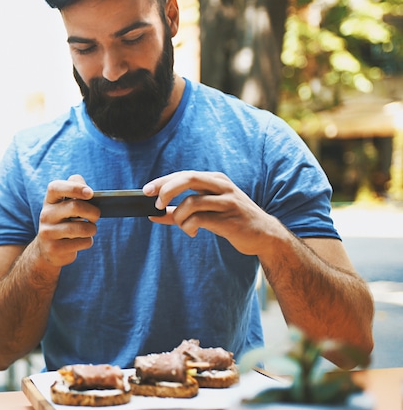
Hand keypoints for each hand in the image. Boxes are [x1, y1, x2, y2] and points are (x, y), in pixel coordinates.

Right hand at [34, 175, 98, 266]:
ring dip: (92, 229)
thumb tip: (88, 191)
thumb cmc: (63, 221)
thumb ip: (75, 191)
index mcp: (49, 201)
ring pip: (82, 228)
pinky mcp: (54, 248)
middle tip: (96, 216)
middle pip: (75, 207)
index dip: (74, 187)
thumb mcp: (65, 205)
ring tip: (89, 230)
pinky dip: (88, 241)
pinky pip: (83, 242)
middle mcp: (45, 215)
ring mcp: (48, 232)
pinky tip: (81, 241)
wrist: (47, 249)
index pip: (56, 187)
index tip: (90, 193)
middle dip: (93, 212)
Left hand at [143, 170, 285, 254]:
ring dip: (179, 217)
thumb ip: (179, 212)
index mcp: (215, 180)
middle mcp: (222, 186)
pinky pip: (200, 219)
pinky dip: (189, 226)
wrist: (264, 235)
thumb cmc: (231, 220)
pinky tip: (193, 232)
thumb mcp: (206, 211)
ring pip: (192, 202)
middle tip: (155, 205)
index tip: (146, 191)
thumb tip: (152, 215)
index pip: (183, 174)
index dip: (163, 181)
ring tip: (183, 226)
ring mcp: (228, 202)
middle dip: (166, 190)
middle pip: (188, 178)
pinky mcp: (230, 219)